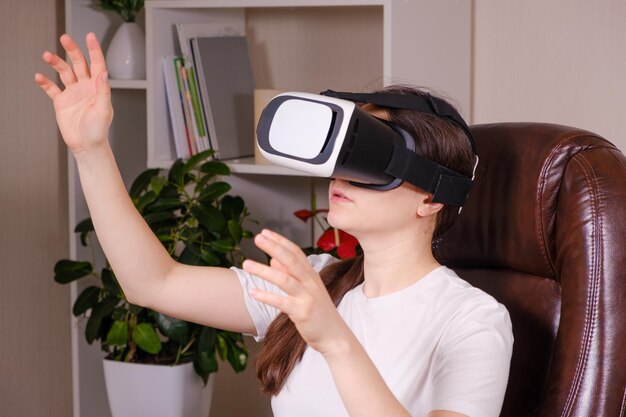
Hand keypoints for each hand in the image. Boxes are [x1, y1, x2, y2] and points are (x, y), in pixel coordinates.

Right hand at [34, 33, 112, 154]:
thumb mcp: (104, 110)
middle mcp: (85, 87)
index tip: (90, 36)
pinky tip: (38, 76)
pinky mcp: (61, 102)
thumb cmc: (99, 130)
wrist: (87, 146)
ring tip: (47, 55)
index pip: (97, 64)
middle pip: (79, 64)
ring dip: (56, 63)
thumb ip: (103, 91)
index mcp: (98, 87)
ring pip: (64, 72)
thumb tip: (103, 73)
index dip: (94, 50)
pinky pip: (51, 89)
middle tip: (65, 38)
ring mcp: (73, 93)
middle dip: (72, 50)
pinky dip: (45, 82)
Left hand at [243, 229, 351, 355]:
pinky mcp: (302, 312)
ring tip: (246, 264)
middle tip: (258, 238)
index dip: (281, 241)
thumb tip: (272, 260)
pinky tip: (252, 292)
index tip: (265, 232)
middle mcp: (311, 282)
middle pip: (291, 260)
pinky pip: (281, 302)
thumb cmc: (318, 312)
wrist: (334, 336)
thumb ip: (290, 274)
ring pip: (284, 279)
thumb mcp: (306, 290)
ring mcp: (307, 297)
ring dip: (264, 271)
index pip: (296, 252)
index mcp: (311, 275)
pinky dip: (266, 296)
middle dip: (274, 247)